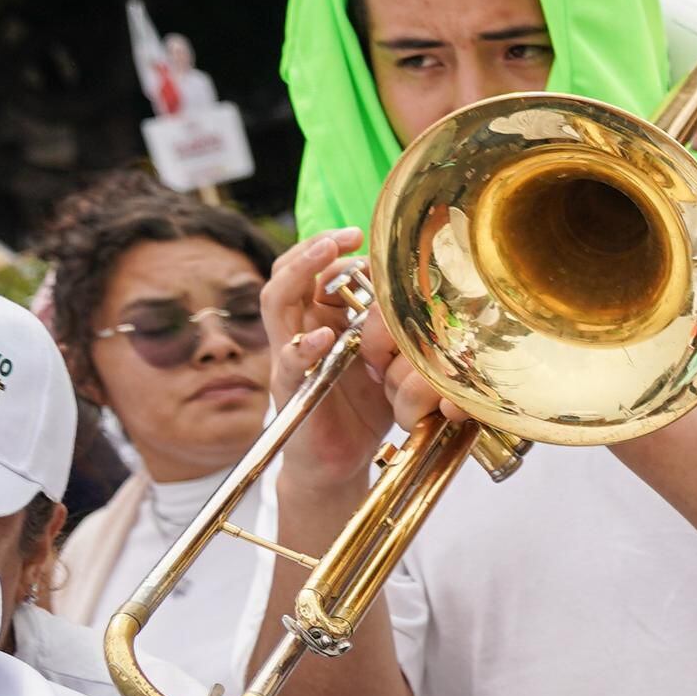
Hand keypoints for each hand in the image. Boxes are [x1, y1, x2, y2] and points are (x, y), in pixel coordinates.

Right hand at [260, 227, 435, 498]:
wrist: (340, 461)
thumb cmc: (363, 407)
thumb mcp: (385, 358)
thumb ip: (392, 327)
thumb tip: (420, 291)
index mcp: (319, 319)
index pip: (313, 270)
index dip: (332, 248)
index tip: (361, 234)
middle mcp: (298, 330)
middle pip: (288, 273)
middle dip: (314, 248)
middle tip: (346, 235)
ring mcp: (288, 356)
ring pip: (276, 302)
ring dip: (299, 274)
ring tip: (325, 256)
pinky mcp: (289, 388)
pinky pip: (287, 359)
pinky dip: (303, 344)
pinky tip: (324, 335)